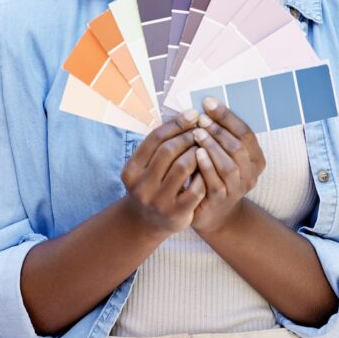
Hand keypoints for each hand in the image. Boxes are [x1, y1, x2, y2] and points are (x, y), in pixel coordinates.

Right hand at [120, 108, 206, 236]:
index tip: (193, 114)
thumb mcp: (145, 168)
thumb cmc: (150, 186)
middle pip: (168, 150)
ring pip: (183, 167)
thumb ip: (159, 146)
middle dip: (188, 137)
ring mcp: (158, 201)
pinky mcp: (176, 213)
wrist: (145, 223)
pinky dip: (203, 175)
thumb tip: (186, 116)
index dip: (176, 124)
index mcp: (131, 170)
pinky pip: (195, 188)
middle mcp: (141, 186)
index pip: (155, 139)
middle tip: (202, 129)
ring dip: (197, 153)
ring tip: (204, 147)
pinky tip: (207, 169)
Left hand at [190, 97, 265, 235]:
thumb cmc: (214, 175)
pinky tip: (196, 154)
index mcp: (256, 158)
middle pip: (239, 147)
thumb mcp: (222, 154)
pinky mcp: (222, 200)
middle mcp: (251, 174)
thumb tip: (205, 104)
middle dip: (219, 129)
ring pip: (229, 165)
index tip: (208, 102)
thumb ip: (220, 134)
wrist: (212, 212)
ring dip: (212, 146)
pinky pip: (216, 182)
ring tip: (197, 133)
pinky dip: (206, 166)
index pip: (246, 132)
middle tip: (201, 117)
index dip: (227, 116)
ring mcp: (237, 189)